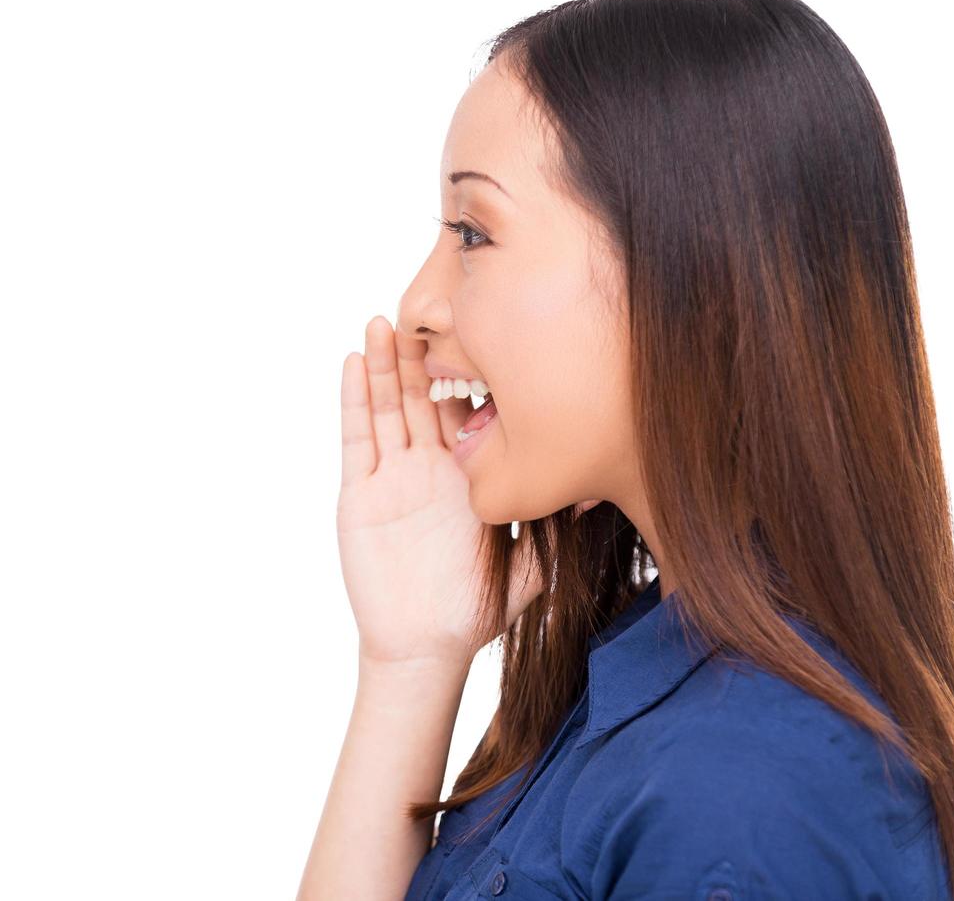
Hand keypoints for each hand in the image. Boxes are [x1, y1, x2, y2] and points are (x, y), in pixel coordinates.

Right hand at [336, 316, 546, 668]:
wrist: (425, 645)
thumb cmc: (476, 606)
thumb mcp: (532, 562)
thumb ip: (559, 528)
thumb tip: (599, 494)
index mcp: (465, 474)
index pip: (466, 410)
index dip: (469, 372)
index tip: (480, 328)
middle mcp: (427, 467)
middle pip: (422, 397)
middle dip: (421, 353)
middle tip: (424, 307)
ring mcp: (392, 475)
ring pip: (387, 407)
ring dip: (383, 364)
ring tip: (382, 320)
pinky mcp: (360, 492)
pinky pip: (357, 437)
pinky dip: (355, 399)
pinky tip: (354, 363)